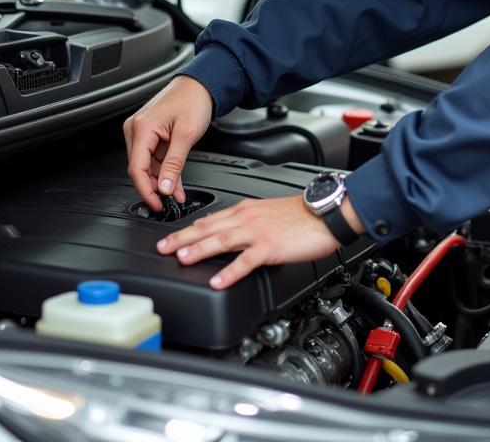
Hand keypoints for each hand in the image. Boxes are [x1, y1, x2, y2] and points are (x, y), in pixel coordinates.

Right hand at [123, 75, 213, 211]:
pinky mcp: (150, 132)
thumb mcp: (186, 135)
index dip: (146, 191)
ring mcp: (142, 130)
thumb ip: (174, 164)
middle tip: (172, 198)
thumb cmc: (193, 100)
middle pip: (139, 168)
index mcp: (141, 128)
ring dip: (161, 180)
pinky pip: (154, 157)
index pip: (136, 169)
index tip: (158, 204)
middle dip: (155, 186)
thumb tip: (164, 188)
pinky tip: (175, 182)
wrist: (201, 84)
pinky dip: (164, 169)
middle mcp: (136, 129)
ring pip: (147, 165)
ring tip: (178, 192)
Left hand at [157, 195, 344, 288]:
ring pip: (222, 240)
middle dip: (183, 238)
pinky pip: (245, 261)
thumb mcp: (268, 212)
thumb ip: (248, 221)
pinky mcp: (271, 246)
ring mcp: (258, 232)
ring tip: (182, 259)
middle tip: (162, 248)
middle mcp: (248, 218)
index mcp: (246, 209)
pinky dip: (229, 272)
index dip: (188, 229)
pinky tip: (217, 281)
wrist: (326, 212)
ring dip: (199, 250)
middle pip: (209, 228)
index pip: (210, 219)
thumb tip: (231, 231)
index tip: (171, 237)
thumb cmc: (302, 214)